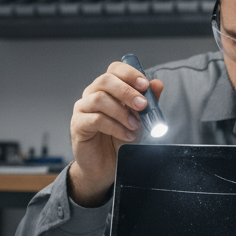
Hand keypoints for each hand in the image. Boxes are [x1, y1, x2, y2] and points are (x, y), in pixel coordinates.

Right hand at [67, 62, 163, 206]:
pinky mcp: (78, 125)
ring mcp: (83, 108)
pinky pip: (96, 119)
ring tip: (135, 126)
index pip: (115, 69)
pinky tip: (126, 135)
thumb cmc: (120, 139)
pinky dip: (115, 127)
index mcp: (107, 88)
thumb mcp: (141, 119)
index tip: (145, 85)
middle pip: (106, 80)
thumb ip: (148, 101)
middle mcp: (92, 94)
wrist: (107, 165)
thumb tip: (157, 83)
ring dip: (122, 112)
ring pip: (99, 99)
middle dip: (127, 91)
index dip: (130, 74)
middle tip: (143, 105)